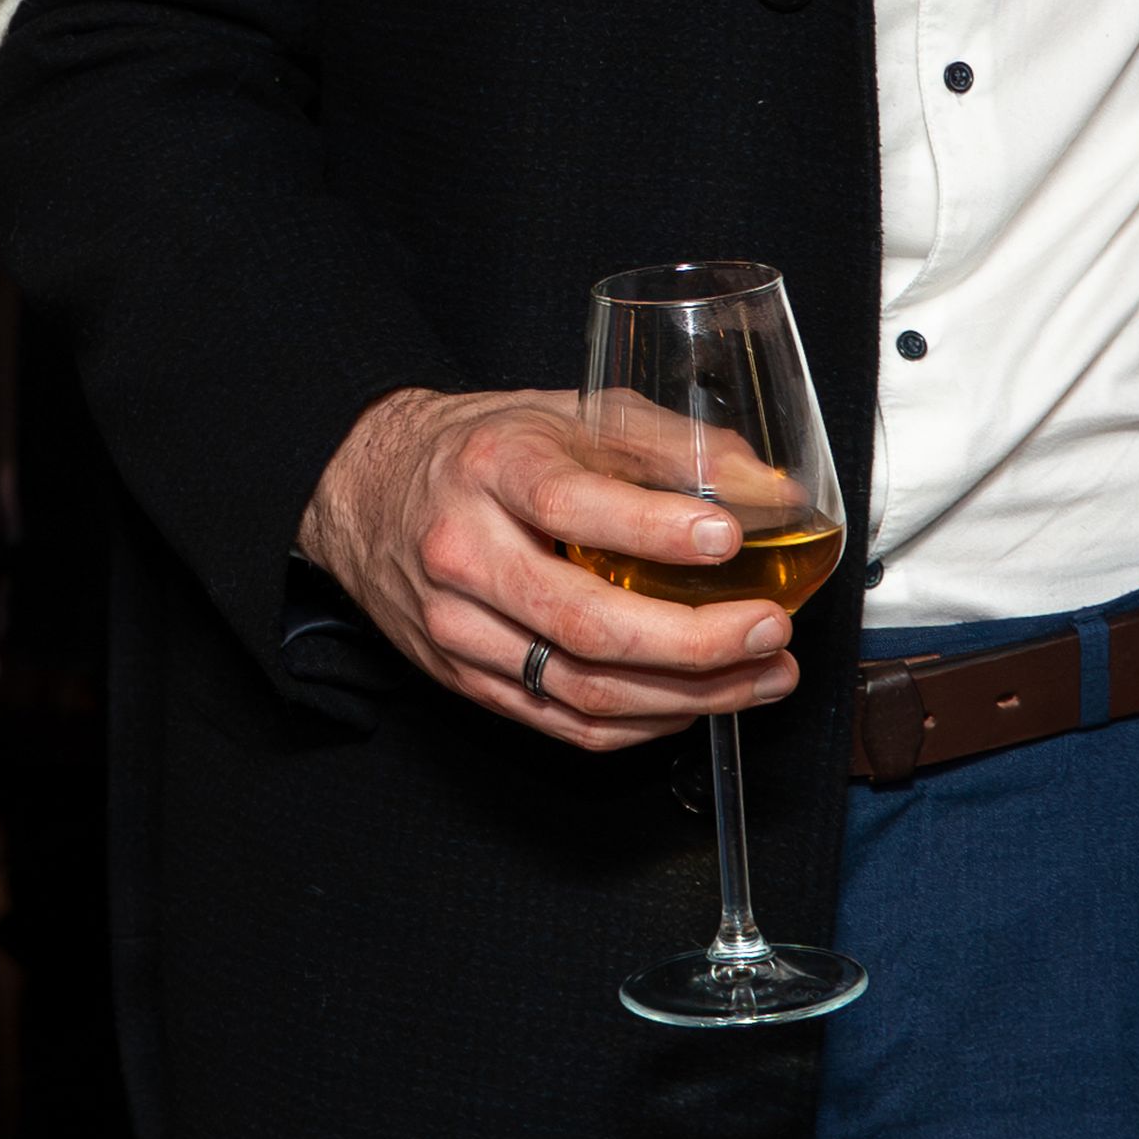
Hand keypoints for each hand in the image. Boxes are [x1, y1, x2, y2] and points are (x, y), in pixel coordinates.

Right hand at [298, 387, 801, 751]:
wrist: (368, 495)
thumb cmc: (483, 451)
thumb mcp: (569, 415)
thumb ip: (668, 445)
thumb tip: (768, 490)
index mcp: (492, 469)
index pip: (570, 506)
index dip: (654, 530)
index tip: (728, 536)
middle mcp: (464, 552)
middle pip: (584, 623)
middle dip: (696, 642)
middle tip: (770, 629)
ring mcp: (457, 627)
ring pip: (582, 689)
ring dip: (688, 696)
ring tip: (764, 675)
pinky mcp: (463, 679)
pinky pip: (563, 722)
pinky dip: (642, 723)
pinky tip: (696, 702)